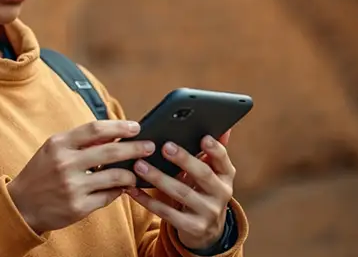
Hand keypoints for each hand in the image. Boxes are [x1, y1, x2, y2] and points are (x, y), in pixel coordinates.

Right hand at [8, 120, 155, 234]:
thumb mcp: (53, 150)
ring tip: (136, 173)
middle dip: (136, 148)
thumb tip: (113, 134)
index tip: (136, 127)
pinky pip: (109, 196)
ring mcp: (72, 186)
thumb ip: (80, 142)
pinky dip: (119, 191)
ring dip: (131, 174)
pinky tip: (121, 188)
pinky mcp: (79, 207)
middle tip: (150, 147)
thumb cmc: (41, 173)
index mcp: (58, 144)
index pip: (95, 129)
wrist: (21, 205)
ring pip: (115, 176)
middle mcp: (65, 163)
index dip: (119, 126)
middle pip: (111, 151)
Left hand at [126, 131, 235, 250]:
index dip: (215, 150)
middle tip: (164, 146)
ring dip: (159, 178)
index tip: (203, 137)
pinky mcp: (191, 227)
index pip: (224, 161)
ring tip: (139, 165)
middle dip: (184, 160)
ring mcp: (207, 213)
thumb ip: (213, 152)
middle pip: (203, 175)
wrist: (206, 231)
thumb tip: (224, 126)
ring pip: (181, 193)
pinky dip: (147, 200)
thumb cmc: (202, 191)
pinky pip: (166, 213)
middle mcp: (221, 195)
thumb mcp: (212, 174)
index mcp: (225, 177)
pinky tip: (131, 189)